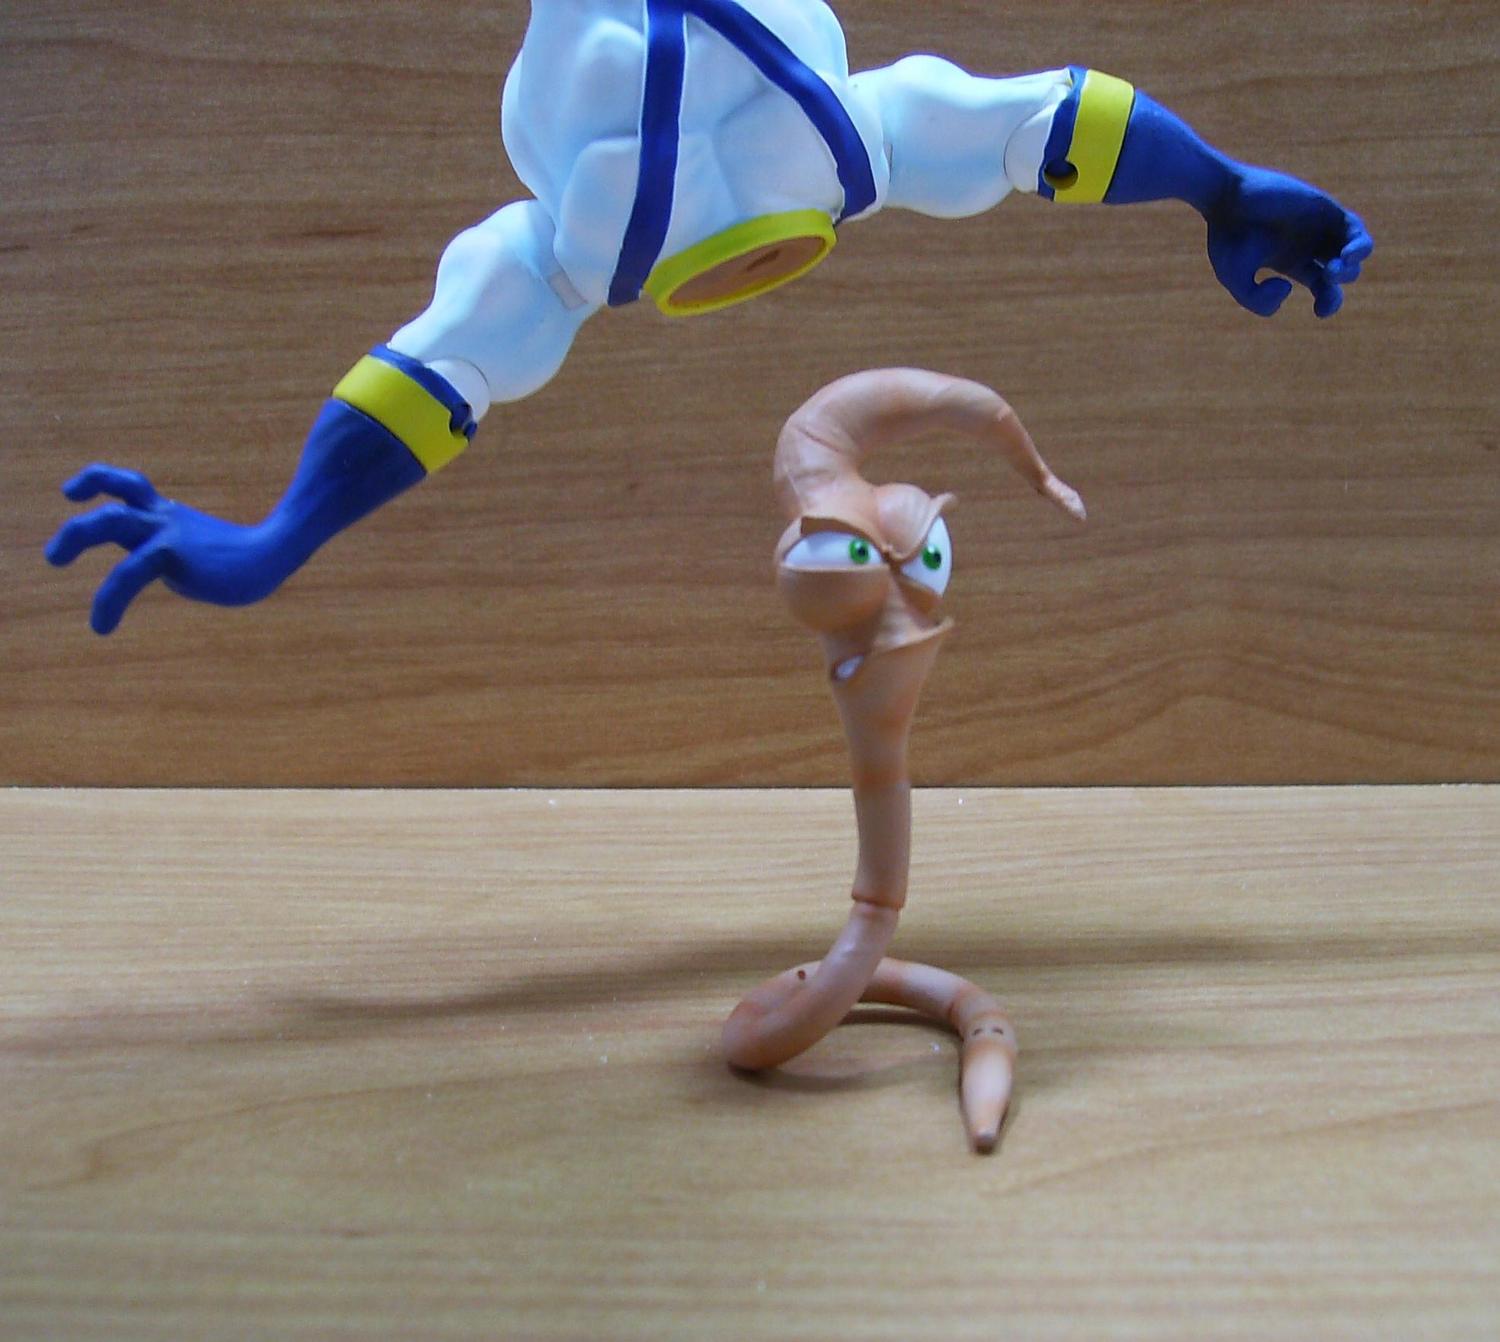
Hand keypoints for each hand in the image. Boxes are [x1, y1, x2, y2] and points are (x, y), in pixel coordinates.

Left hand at [45, 464, 290, 633]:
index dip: (99, 482)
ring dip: (74, 535)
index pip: (130, 490)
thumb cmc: (250, 562)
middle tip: (54, 557)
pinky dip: (108, 600)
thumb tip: (175, 575)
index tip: (74, 493)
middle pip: (115, 495)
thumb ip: (183, 560)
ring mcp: (167, 532)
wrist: (275, 555)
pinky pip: (127, 574)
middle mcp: (164, 518)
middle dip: (80, 516)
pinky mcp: (171, 553)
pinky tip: (101, 627)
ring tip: (54, 559)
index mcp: (171, 518)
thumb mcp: (207, 556)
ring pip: (109, 521)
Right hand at [1205, 165, 1372, 318]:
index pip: (1324, 287)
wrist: (1227, 196)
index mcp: (1292, 262)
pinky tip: (1346, 255)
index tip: (1318, 309)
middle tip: (1323, 277)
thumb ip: (1256, 300)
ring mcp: (1320, 225)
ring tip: (1333, 269)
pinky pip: (1355, 229)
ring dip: (1350, 267)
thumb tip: (1287, 287)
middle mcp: (1310, 244)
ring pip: (1354, 252)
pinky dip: (1358, 246)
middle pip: (1340, 274)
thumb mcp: (1234, 279)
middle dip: (1337, 285)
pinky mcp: (1326, 208)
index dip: (1329, 303)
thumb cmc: (1228, 237)